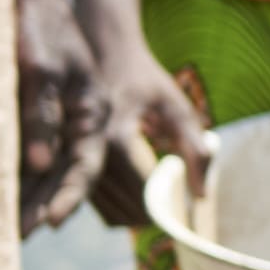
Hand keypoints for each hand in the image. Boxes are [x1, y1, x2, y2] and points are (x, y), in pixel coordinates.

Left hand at [14, 0, 111, 232]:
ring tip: (3, 229)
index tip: (48, 222)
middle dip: (40, 206)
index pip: (84, 165)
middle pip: (65, 175)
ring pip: (46, 169)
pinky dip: (15, 176)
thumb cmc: (39, 26)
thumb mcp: (41, 68)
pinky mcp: (39, 115)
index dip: (67, 195)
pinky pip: (29, 153)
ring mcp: (59, 119)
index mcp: (94, 111)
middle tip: (15, 237)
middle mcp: (80, 121)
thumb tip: (37, 165)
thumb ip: (40, 115)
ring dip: (26, 197)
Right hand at [83, 39, 210, 232]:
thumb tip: (201, 196)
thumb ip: (194, 148)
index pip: (147, 197)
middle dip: (154, 213)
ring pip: (111, 215)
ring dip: (135, 214)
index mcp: (118, 141)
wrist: (98, 54)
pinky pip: (99, 206)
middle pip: (128, 211)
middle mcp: (90, 157)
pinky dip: (119, 206)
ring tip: (155, 193)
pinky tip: (135, 187)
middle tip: (172, 197)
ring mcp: (75, 165)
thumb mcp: (174, 106)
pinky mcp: (68, 168)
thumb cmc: (142, 79)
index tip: (183, 203)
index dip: (169, 207)